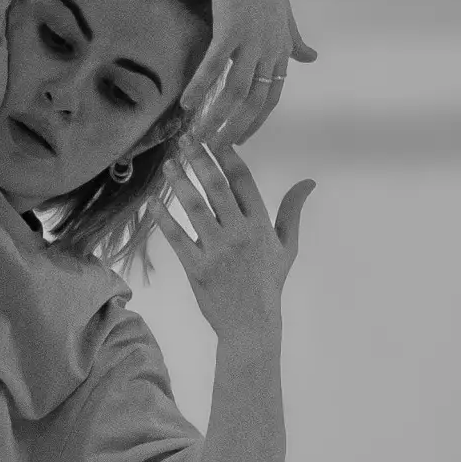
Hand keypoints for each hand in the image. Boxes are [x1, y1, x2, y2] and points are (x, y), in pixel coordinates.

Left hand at [149, 135, 312, 341]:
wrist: (251, 324)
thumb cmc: (268, 283)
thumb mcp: (286, 246)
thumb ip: (291, 211)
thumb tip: (308, 182)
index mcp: (260, 225)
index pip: (244, 182)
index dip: (229, 157)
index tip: (215, 137)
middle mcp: (239, 233)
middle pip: (217, 187)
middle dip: (200, 160)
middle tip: (186, 139)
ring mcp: (216, 250)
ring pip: (194, 208)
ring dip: (179, 183)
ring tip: (168, 164)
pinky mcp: (196, 267)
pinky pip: (176, 237)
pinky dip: (163, 218)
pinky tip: (152, 202)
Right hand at [177, 0, 315, 155]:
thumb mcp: (285, 14)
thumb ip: (294, 40)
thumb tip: (311, 58)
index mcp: (280, 49)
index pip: (272, 96)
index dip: (257, 121)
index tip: (240, 141)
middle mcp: (269, 49)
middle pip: (255, 101)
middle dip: (235, 129)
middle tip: (215, 150)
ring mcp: (251, 40)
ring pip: (236, 90)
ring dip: (216, 118)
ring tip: (198, 137)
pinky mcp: (231, 28)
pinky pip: (215, 66)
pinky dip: (201, 87)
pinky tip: (186, 104)